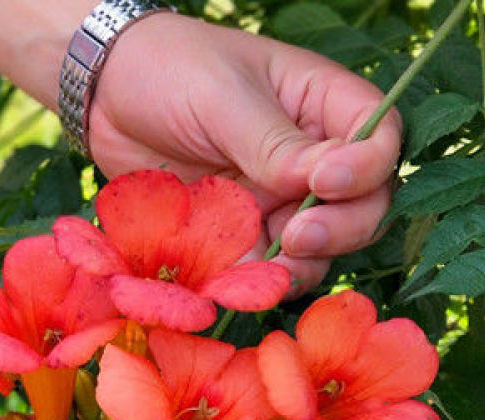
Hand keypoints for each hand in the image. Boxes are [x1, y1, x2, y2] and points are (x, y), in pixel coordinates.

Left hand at [91, 15, 401, 295]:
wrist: (106, 97)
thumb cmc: (170, 70)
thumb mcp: (224, 97)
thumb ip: (273, 143)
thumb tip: (322, 183)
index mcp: (320, 106)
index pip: (378, 141)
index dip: (366, 169)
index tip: (326, 182)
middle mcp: (309, 158)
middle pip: (361, 205)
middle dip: (341, 229)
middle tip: (299, 237)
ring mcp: (275, 199)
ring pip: (317, 247)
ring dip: (304, 265)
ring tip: (273, 267)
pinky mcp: (239, 232)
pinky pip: (263, 266)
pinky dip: (258, 280)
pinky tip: (238, 284)